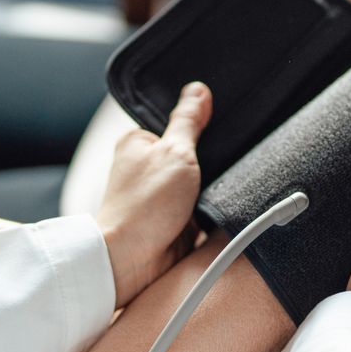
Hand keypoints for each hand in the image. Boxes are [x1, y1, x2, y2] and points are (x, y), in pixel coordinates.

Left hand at [97, 82, 212, 306]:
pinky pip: (202, 209)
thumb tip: (198, 90)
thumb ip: (189, 122)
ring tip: (212, 193)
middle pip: (192, 155)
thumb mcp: (175, 152)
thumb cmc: (143, 206)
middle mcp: (146, 168)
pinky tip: (215, 212)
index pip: (178, 124)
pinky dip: (211, 211)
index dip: (201, 129)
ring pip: (200, 184)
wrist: (132, 260)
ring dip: (211, 190)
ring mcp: (160, 196)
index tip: (218, 133)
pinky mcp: (174, 220)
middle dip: (208, 163)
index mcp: (139, 143)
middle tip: (213, 169)